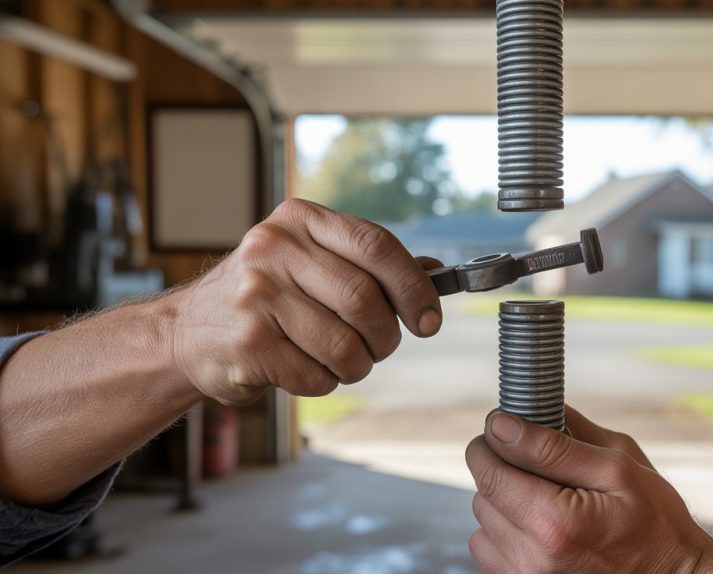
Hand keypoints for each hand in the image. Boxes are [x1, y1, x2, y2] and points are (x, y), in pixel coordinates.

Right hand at [168, 198, 441, 405]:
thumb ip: (368, 264)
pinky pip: (315, 375)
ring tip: (344, 360)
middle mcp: (274, 250)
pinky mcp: (247, 344)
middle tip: (381, 346)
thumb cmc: (265, 296)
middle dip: (385, 335)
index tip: (428, 319)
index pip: (376, 245)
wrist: (187, 332)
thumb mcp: (310, 260)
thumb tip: (435, 274)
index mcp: (300, 220)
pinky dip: (324, 381)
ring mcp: (256, 297)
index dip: (413, 286)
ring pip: (344, 344)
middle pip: (364, 299)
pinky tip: (305, 368)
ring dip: (357, 364)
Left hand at [465, 406, 712, 573]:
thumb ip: (555, 443)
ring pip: (483, 525)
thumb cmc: (655, 523)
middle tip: (542, 469)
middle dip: (505, 472)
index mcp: (554, 522)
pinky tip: (543, 531)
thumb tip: (506, 422)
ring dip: (505, 507)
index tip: (505, 430)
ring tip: (548, 503)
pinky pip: (492, 553)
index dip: (491, 441)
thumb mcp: (616, 467)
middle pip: (483, 495)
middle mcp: (532, 558)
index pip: (488, 470)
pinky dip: (509, 536)